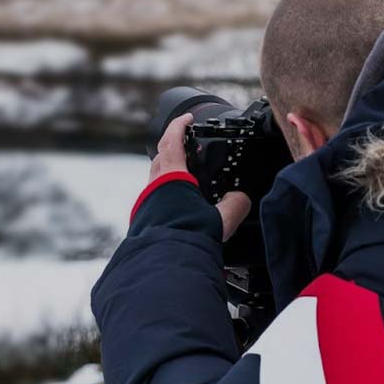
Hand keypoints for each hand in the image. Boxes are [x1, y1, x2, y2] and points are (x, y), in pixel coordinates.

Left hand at [154, 113, 251, 241]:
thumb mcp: (221, 219)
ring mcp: (146, 203)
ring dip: (169, 174)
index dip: (179, 125)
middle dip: (173, 148)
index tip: (187, 118)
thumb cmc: (186, 239)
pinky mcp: (144, 219)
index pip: (172, 140)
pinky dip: (167, 194)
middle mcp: (154, 187)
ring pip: (156, 179)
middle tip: (187, 147)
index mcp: (171, 177)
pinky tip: (180, 207)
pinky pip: (155, 198)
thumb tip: (240, 198)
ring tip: (187, 180)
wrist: (162, 264)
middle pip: (160, 157)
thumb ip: (235, 205)